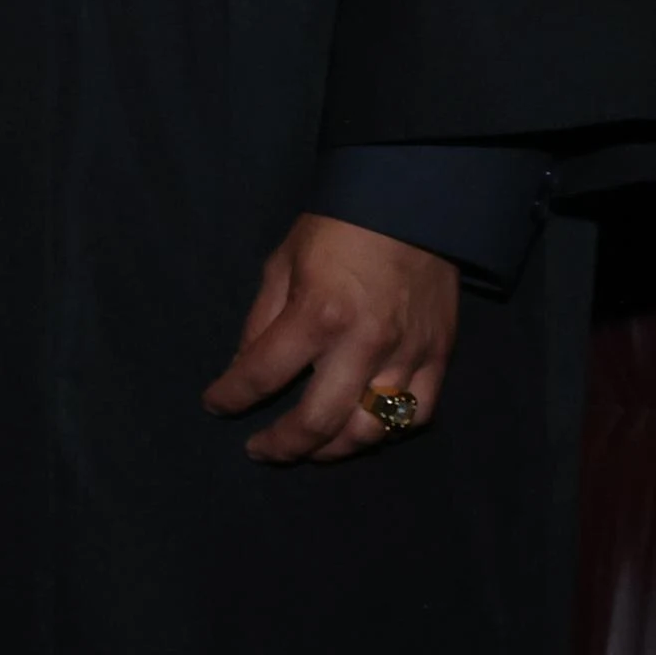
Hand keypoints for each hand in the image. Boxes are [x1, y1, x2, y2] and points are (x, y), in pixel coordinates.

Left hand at [204, 213, 457, 462]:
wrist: (410, 204)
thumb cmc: (337, 229)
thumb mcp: (281, 264)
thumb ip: (261, 321)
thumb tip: (243, 368)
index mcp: (317, 316)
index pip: (262, 375)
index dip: (231, 397)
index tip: (215, 405)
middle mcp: (363, 345)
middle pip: (318, 422)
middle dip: (282, 445)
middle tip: (260, 450)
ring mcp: (406, 356)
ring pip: (371, 431)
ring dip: (334, 450)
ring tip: (310, 448)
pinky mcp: (439, 356)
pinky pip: (416, 415)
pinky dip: (388, 431)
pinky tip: (364, 429)